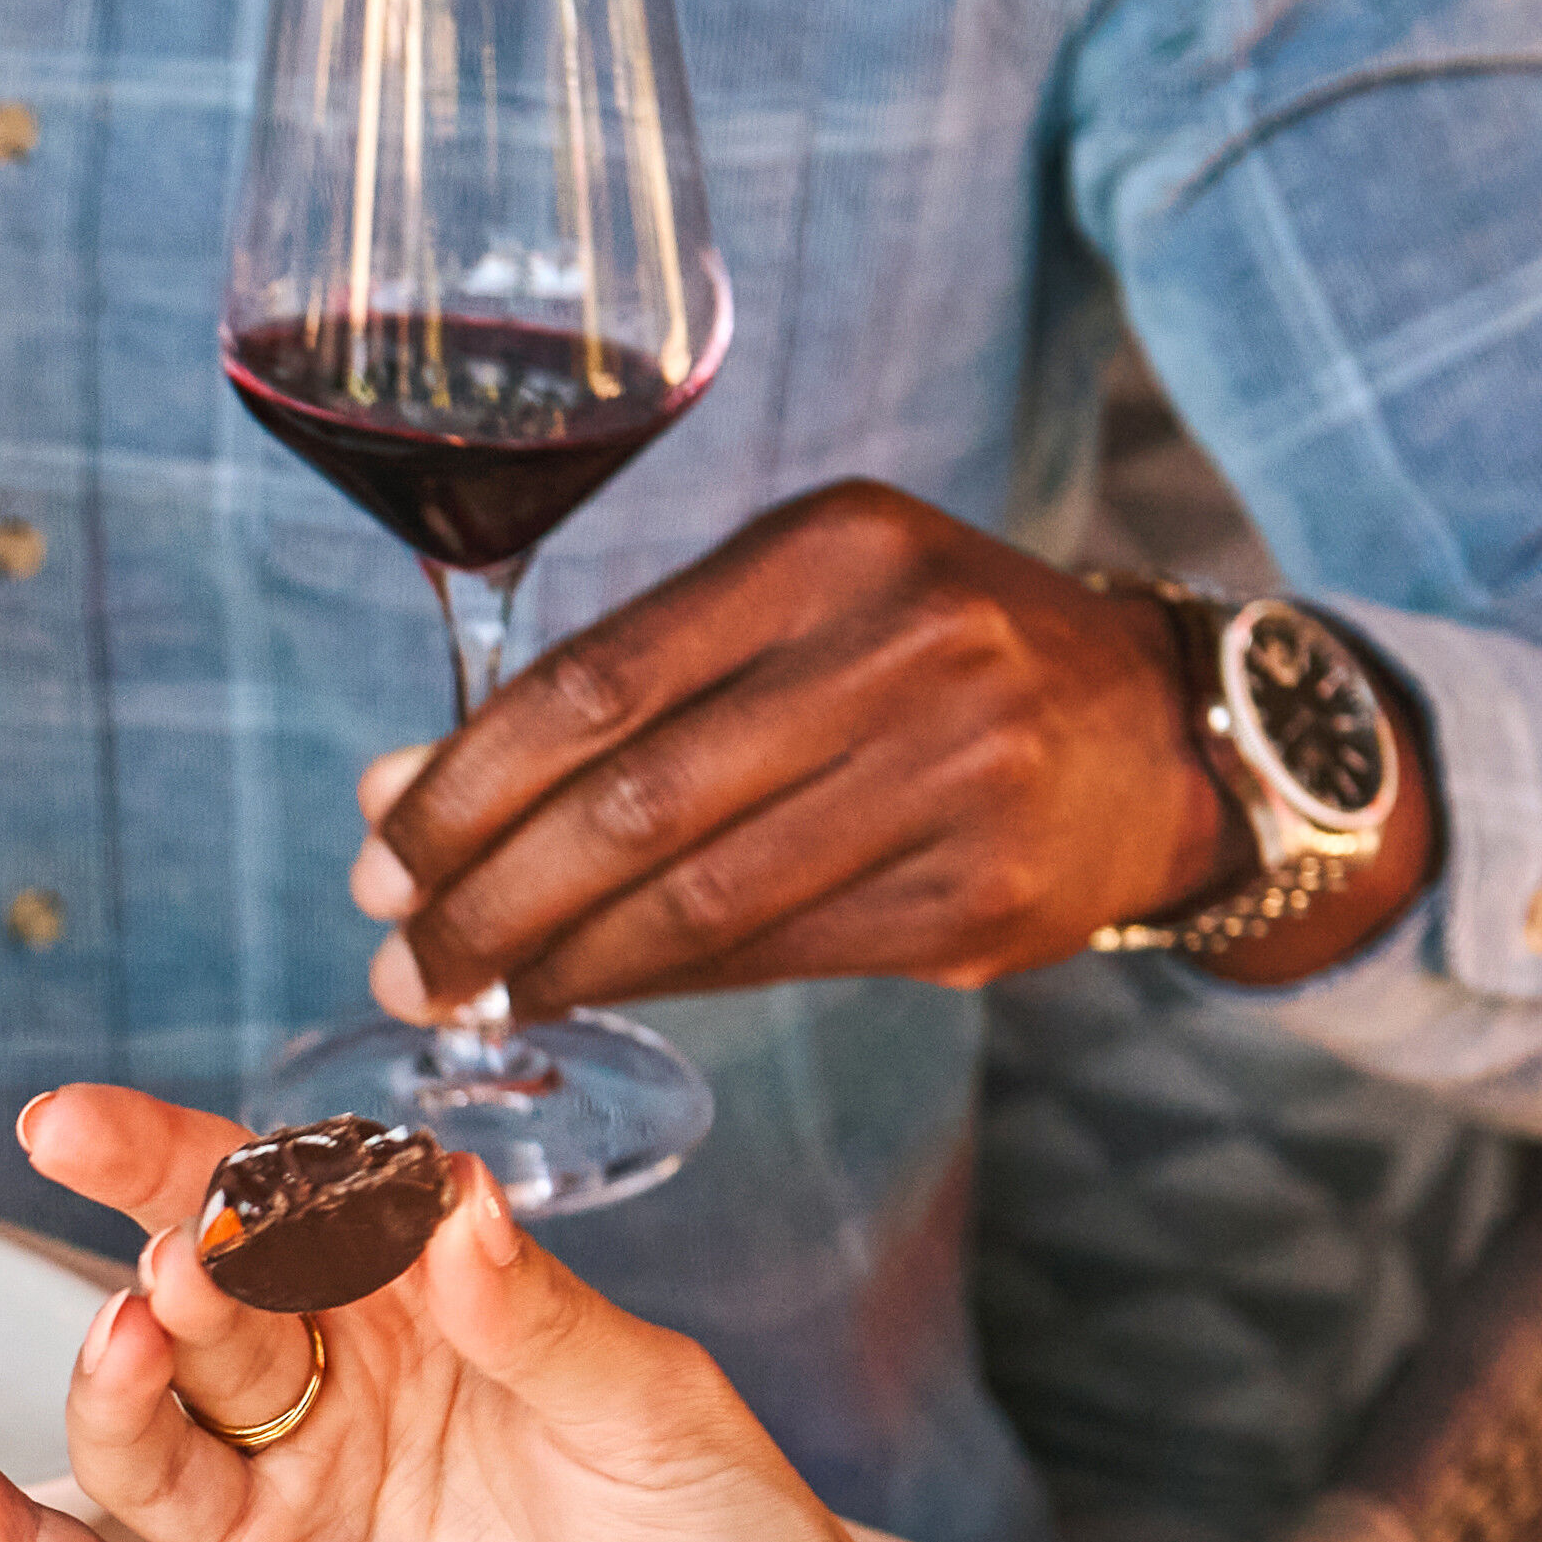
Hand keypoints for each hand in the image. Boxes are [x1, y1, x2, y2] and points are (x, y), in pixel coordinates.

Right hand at [0, 1083, 947, 1541]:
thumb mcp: (657, 1417)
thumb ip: (536, 1315)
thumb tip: (447, 1202)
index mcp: (421, 1334)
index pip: (276, 1219)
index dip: (178, 1165)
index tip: (89, 1122)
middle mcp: (329, 1430)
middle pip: (196, 1320)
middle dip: (169, 1271)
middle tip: (185, 1254)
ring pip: (141, 1449)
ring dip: (113, 1388)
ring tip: (136, 1342)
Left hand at [346, 482, 1423, 1016]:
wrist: (1160, 734)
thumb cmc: (926, 660)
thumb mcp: (791, 609)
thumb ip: (607, 688)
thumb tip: (394, 792)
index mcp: (836, 547)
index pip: (596, 681)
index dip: (466, 787)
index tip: (381, 854)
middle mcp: (908, 649)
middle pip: (634, 804)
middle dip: (489, 896)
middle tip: (401, 955)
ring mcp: (959, 778)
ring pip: (696, 901)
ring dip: (554, 964)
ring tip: (465, 993)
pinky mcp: (980, 897)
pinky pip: (771, 956)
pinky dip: (653, 984)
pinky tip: (577, 994)